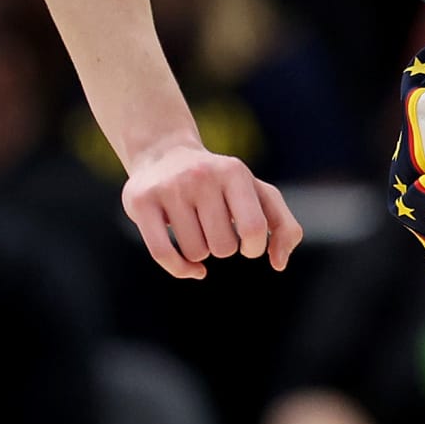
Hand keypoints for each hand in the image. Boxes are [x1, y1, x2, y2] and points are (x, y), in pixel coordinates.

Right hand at [123, 140, 301, 281]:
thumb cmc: (222, 184)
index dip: (254, 247)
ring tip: (194, 228)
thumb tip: (279, 264)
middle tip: (213, 227)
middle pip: (223, 247)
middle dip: (223, 247)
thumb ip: (284, 226)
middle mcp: (200, 175)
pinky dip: (181, 269)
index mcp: (234, 172)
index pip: (254, 229)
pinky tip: (190, 268)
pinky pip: (163, 254)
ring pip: (195, 253)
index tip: (247, 242)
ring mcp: (169, 187)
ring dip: (200, 252)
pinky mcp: (140, 201)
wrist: (164, 153)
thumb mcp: (259, 194)